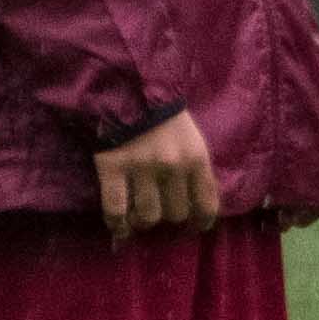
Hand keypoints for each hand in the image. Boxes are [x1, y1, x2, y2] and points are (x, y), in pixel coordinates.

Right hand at [93, 109, 219, 243]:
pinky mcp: (112, 168)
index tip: (196, 226)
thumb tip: (196, 202)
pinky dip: (117, 224)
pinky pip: (116, 209)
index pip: (207, 202)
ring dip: (144, 222)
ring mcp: (141, 169)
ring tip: (138, 218)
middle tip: (160, 211)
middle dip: (169, 216)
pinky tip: (120, 228)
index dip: (203, 220)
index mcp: (196, 158)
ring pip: (148, 216)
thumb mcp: (191, 138)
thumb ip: (194, 167)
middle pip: (176, 213)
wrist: (128, 91)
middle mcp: (172, 167)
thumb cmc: (163, 116)